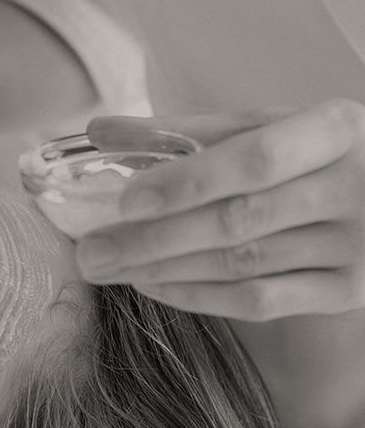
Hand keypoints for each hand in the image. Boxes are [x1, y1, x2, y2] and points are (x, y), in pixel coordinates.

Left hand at [74, 99, 364, 320]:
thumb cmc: (317, 153)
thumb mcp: (269, 126)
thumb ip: (185, 131)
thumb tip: (98, 131)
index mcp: (335, 129)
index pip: (254, 158)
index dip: (188, 181)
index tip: (126, 199)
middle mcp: (355, 187)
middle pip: (238, 220)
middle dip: (154, 239)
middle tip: (89, 251)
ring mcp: (358, 245)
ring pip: (242, 264)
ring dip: (164, 269)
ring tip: (106, 267)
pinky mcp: (350, 291)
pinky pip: (262, 302)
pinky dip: (198, 296)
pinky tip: (151, 285)